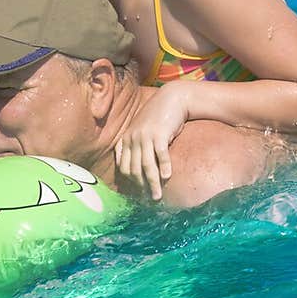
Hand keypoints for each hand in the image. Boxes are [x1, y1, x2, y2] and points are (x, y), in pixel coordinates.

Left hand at [114, 86, 189, 200]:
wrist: (173, 99)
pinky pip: (160, 154)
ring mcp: (146, 135)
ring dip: (152, 183)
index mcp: (127, 138)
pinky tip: (167, 177)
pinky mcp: (160, 133)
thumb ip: (137, 146)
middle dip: (142, 187)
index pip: (123, 166)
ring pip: (146, 165)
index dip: (131, 181)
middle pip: (134, 169)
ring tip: (157, 196)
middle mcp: (133, 138)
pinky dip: (164, 167)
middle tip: (150, 199)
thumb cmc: (160, 118)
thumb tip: (139, 170)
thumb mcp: (143, 130)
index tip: (139, 192)